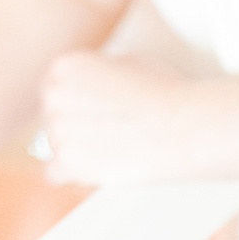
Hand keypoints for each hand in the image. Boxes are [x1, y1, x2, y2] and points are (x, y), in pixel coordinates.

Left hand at [41, 53, 199, 184]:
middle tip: (105, 134)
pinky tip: (92, 173)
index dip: (74, 103)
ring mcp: (58, 128)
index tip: (91, 113)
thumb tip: (94, 83)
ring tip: (110, 153)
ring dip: (76, 151)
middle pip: (52, 116)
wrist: (186, 125)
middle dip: (74, 126)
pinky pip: (54, 174)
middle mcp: (54, 94)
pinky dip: (72, 177)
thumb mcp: (127, 62)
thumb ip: (98, 71)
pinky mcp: (69, 161)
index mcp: (65, 66)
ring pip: (54, 145)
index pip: (53, 87)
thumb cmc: (166, 92)